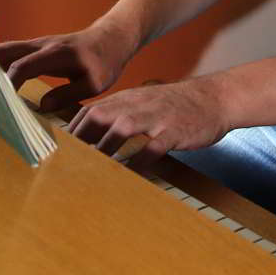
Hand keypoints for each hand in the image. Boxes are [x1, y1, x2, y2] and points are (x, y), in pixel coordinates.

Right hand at [0, 20, 136, 113]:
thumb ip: (68, 94)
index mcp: (56, 54)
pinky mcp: (34, 49)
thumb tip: (41, 108)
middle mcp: (41, 46)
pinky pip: (9, 55)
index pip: (22, 67)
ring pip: (2, 51)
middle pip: (2, 52)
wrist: (111, 40)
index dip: (8, 85)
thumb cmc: (105, 62)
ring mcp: (36, 45)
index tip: (0, 105)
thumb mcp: (95, 84)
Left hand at [68, 78, 228, 168]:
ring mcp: (156, 117)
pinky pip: (151, 149)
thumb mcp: (147, 100)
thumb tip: (96, 131)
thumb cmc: (179, 105)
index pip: (90, 110)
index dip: (72, 130)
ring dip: (104, 151)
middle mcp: (139, 105)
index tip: (59, 151)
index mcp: (129, 98)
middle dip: (80, 140)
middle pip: (100, 116)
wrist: (216, 98)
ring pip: (122, 130)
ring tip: (91, 173)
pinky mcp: (173, 131)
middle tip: (67, 164)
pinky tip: (129, 177)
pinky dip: (137, 163)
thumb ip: (123, 112)